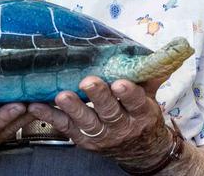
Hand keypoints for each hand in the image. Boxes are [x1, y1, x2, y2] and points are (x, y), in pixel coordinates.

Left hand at [28, 76, 171, 170]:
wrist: (140, 150)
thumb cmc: (140, 113)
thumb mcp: (152, 95)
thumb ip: (152, 74)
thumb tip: (167, 52)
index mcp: (141, 112)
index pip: (136, 102)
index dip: (128, 93)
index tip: (119, 83)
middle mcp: (121, 126)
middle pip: (109, 112)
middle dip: (98, 97)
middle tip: (88, 82)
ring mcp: (101, 135)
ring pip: (86, 122)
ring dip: (73, 108)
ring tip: (62, 95)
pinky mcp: (83, 139)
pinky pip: (65, 127)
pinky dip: (50, 117)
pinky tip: (37, 106)